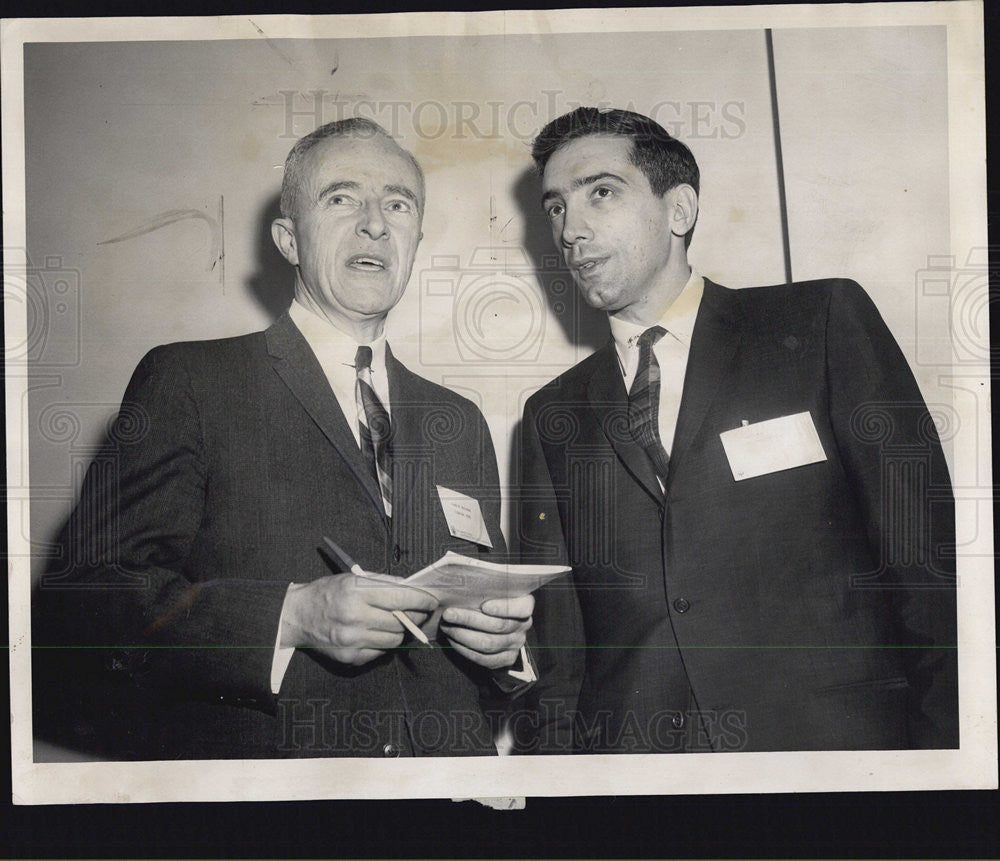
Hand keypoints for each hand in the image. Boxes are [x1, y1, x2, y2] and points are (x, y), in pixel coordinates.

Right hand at [280, 573, 438, 665]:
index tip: (431, 601)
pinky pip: (382, 651)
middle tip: (419, 611)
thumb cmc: (328, 593)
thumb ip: (384, 584)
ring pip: (395, 638)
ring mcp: (353, 640)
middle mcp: (355, 617)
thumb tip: (414, 590)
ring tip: (398, 622)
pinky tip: (379, 632)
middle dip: (416, 615)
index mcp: (356, 592)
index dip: (422, 600)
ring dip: (402, 630)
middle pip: (402, 620)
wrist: (298, 616)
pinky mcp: (351, 657)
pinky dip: (386, 642)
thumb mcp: (353, 578)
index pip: (402, 598)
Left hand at [438, 594, 533, 669]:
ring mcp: (516, 644)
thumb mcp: (491, 589)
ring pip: (489, 644)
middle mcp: (523, 625)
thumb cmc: (488, 598)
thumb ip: (483, 587)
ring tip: (446, 627)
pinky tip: (452, 640)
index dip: (504, 608)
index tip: (483, 605)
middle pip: (498, 626)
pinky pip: (485, 659)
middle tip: (449, 614)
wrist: (493, 619)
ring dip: (463, 635)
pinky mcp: (506, 659)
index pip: (521, 608)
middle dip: (470, 620)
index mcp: (525, 604)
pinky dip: (466, 650)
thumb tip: (462, 581)